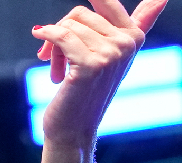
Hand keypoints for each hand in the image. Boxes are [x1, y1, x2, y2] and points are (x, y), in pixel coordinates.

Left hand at [30, 0, 167, 144]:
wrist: (74, 129)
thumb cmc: (88, 91)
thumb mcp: (114, 54)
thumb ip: (140, 23)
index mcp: (134, 36)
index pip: (106, 1)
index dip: (90, 2)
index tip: (87, 40)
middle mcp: (128, 43)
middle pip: (81, 13)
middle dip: (63, 32)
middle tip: (59, 58)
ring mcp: (112, 54)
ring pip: (68, 26)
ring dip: (53, 47)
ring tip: (59, 69)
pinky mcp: (91, 64)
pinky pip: (60, 36)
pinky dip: (47, 40)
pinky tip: (42, 52)